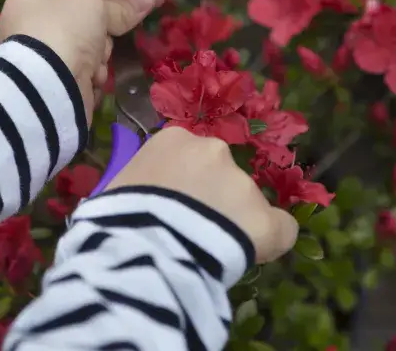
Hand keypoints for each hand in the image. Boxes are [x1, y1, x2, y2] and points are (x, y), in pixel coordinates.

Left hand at [0, 0, 163, 122]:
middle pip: (89, 22)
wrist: (47, 85)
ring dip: (100, 55)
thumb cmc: (64, 31)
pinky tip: (91, 77)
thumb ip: (123, 3)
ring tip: (94, 59)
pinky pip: (88, 73)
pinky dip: (94, 75)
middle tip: (126, 26)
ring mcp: (45, 58)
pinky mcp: (58, 84)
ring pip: (92, 50)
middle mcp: (35, 27)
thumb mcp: (94, 6)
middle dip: (105, 30)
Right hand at [106, 126, 298, 262]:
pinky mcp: (267, 220)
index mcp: (173, 139)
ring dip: (231, 222)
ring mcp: (242, 184)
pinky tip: (251, 255)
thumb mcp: (116, 189)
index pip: (187, 157)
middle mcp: (213, 151)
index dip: (182, 182)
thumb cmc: (116, 216)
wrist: (143, 247)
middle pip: (219, 175)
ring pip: (243, 203)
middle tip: (190, 229)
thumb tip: (133, 200)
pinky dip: (269, 241)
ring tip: (207, 251)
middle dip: (210, 198)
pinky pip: (279, 229)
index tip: (172, 205)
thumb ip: (136, 185)